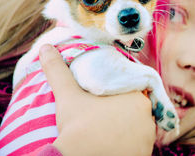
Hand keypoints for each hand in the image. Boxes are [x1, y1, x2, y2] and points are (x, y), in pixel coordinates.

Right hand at [39, 44, 155, 155]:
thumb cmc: (77, 126)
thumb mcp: (68, 96)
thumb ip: (59, 71)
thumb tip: (45, 48)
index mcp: (137, 97)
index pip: (135, 88)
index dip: (122, 90)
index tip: (108, 95)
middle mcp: (149, 117)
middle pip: (138, 107)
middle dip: (125, 108)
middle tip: (106, 112)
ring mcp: (148, 138)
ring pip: (139, 126)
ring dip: (129, 125)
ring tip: (109, 126)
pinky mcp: (143, 153)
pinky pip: (139, 144)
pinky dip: (130, 142)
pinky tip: (114, 141)